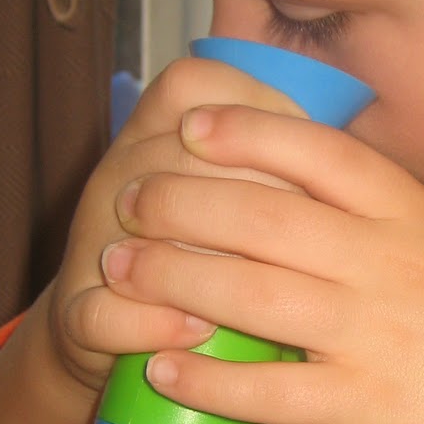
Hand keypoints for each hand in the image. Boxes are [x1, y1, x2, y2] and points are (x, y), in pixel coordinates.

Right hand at [46, 58, 303, 393]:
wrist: (120, 336)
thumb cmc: (214, 257)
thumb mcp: (240, 195)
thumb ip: (278, 162)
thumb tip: (346, 140)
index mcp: (158, 135)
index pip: (195, 87)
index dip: (258, 114)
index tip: (312, 158)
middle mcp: (120, 177)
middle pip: (179, 156)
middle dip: (254, 194)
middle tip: (310, 236)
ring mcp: (91, 245)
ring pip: (141, 230)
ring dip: (203, 257)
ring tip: (262, 287)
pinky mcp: (77, 317)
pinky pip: (104, 312)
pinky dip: (154, 322)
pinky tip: (201, 330)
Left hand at [99, 103, 423, 423]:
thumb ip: (410, 228)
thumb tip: (350, 206)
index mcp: (420, 219)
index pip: (320, 153)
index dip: (248, 131)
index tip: (194, 123)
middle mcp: (389, 263)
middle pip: (262, 214)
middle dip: (182, 200)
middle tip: (130, 199)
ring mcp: (374, 334)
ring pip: (248, 292)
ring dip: (172, 277)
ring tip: (118, 270)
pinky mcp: (366, 407)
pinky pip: (268, 390)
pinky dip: (207, 381)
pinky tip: (163, 373)